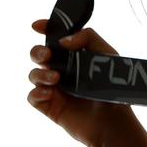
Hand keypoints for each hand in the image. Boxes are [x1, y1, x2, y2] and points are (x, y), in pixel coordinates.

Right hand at [27, 19, 131, 146]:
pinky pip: (32, 96)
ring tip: (56, 78)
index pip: (56, 38)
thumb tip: (63, 41)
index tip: (37, 26)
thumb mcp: (107, 55)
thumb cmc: (114, 87)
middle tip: (47, 56)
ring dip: (40, 73)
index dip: (45, 29)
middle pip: (39, 54)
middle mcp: (63, 70)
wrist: (114, 120)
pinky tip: (49, 93)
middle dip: (38, 51)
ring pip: (34, 74)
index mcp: (76, 55)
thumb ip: (88, 38)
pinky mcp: (50, 106)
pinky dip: (37, 92)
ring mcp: (55, 88)